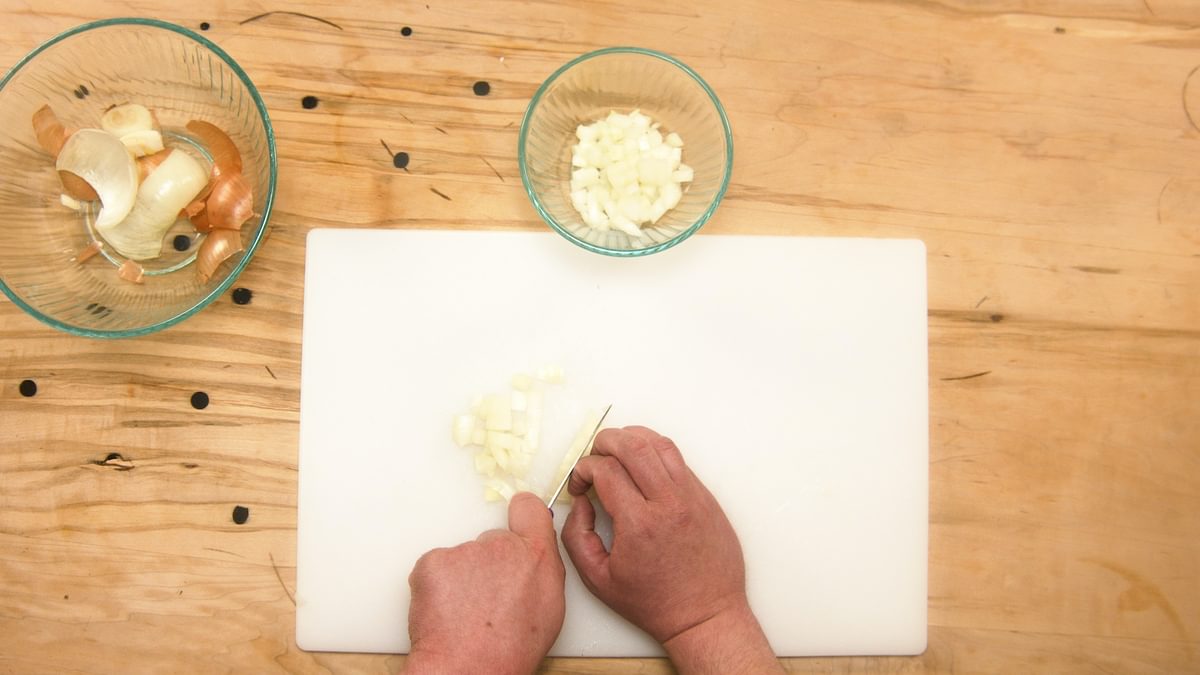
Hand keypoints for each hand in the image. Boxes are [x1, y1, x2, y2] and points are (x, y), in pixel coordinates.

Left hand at [404, 492, 564, 674]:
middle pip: (492, 541)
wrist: (469, 668)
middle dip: (488, 563)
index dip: (522, 516)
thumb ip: (541, 570)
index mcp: (535, 554)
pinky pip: (435, 568)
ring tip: (465, 614)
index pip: (529, 508)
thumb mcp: (549, 609)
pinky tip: (446, 612)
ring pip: (462, 558)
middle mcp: (501, 544)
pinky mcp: (433, 561)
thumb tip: (532, 557)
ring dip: (461, 579)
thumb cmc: (509, 649)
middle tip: (485, 600)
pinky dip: (437, 587)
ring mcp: (464, 551)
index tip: (517, 521)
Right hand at [562, 426, 782, 674]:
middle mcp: (668, 504)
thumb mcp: (599, 580)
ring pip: (661, 445)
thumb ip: (576, 537)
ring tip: (617, 452)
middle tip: (594, 456)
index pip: (606, 470)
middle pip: (633, 446)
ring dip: (633, 439)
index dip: (583, 469)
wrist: (705, 616)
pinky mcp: (706, 498)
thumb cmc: (655, 603)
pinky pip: (680, 461)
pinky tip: (643, 466)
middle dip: (605, 441)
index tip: (579, 484)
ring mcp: (692, 497)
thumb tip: (580, 503)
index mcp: (639, 524)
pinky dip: (656, 454)